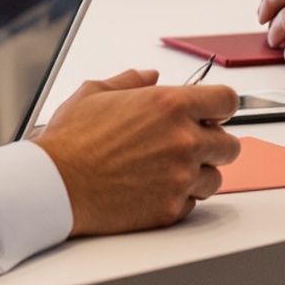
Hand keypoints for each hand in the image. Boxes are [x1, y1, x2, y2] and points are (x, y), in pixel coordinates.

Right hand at [33, 70, 240, 233]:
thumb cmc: (71, 140)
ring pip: (216, 178)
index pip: (227, 101)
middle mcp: (183, 140)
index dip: (220, 107)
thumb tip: (150, 75)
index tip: (211, 114)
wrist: (54, 186)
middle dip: (213, 143)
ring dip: (199, 174)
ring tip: (168, 170)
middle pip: (230, 144)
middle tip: (189, 145)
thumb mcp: (96, 92)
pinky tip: (154, 188)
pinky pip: (193, 204)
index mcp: (170, 104)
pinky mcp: (170, 209)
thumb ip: (131, 81)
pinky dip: (180, 198)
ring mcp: (180, 178)